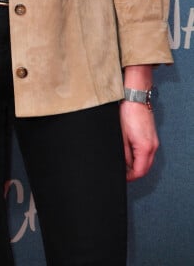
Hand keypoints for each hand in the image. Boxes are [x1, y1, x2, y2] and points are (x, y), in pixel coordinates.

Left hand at [120, 64, 157, 180]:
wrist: (135, 96)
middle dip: (132, 172)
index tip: (120, 177)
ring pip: (145, 160)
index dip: (129, 177)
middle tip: (120, 171)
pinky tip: (128, 149)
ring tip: (122, 159)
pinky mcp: (150, 135)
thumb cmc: (127, 112)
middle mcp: (153, 146)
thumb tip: (121, 165)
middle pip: (144, 168)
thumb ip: (122, 153)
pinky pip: (146, 151)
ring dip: (135, 163)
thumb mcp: (120, 136)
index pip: (139, 172)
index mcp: (145, 148)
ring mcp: (153, 140)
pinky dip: (138, 154)